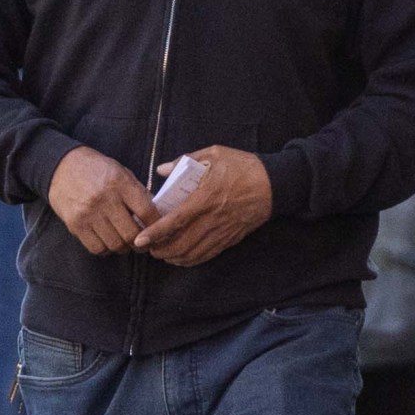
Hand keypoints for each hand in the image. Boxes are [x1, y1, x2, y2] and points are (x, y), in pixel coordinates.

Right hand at [47, 144, 155, 254]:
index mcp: (120, 183)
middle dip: (141, 243)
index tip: (158, 230)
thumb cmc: (96, 169)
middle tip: (142, 243)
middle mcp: (105, 199)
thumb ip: (138, 193)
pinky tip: (108, 241)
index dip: (156, 225)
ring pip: (115, 244)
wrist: (61, 166)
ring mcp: (89, 213)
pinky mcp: (75, 225)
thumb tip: (157, 216)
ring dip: (123, 247)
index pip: (146, 212)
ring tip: (124, 242)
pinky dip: (106, 249)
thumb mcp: (121, 172)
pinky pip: (97, 248)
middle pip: (131, 234)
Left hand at [133, 146, 273, 266]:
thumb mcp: (215, 154)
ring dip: (173, 257)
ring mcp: (222, 231)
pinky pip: (207, 255)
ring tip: (161, 253)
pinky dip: (191, 260)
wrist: (275, 184)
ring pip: (192, 253)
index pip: (175, 221)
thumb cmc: (243, 166)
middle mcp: (212, 219)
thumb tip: (161, 169)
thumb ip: (186, 160)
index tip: (140, 239)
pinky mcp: (230, 238)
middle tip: (146, 247)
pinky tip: (181, 257)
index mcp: (205, 197)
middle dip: (160, 250)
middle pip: (180, 243)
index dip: (155, 233)